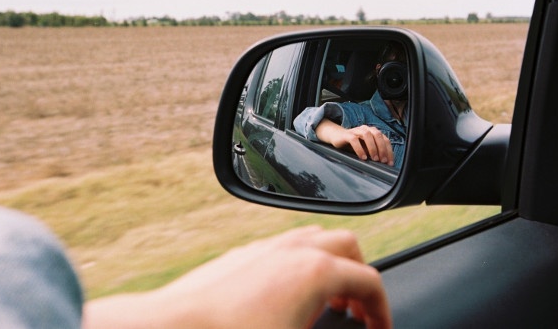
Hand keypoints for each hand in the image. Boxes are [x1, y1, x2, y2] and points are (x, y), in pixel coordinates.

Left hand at [83, 226, 390, 328]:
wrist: (174, 327)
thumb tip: (345, 328)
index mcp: (317, 272)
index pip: (371, 282)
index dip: (383, 311)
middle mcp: (295, 250)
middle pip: (349, 247)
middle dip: (359, 278)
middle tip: (355, 311)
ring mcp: (267, 246)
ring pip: (316, 238)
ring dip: (331, 265)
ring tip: (326, 299)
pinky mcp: (243, 253)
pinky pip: (286, 246)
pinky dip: (301, 263)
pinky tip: (287, 295)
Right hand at [315, 120, 394, 165]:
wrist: (337, 137)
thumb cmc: (354, 144)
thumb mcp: (366, 148)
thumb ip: (374, 152)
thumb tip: (384, 162)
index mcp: (373, 132)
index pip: (385, 139)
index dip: (389, 151)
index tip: (389, 162)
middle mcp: (366, 129)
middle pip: (378, 135)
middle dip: (382, 149)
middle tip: (383, 161)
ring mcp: (356, 130)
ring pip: (367, 135)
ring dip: (373, 148)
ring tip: (374, 159)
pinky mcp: (347, 134)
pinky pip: (354, 140)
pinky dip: (360, 149)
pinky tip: (363, 157)